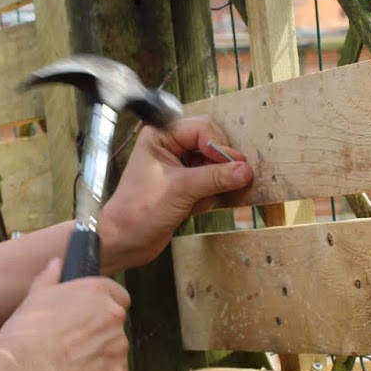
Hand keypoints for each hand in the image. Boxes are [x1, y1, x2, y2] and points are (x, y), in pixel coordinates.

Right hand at [0, 259, 131, 370]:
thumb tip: (56, 264)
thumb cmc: (25, 332)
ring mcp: (119, 346)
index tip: (89, 319)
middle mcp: (114, 315)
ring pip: (114, 351)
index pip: (119, 296)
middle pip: (115, 326)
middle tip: (72, 346)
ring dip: (99, 357)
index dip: (104, 308)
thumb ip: (51, 278)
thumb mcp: (35, 297)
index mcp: (97, 292)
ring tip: (70, 366)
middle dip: (99, 335)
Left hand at [99, 116, 252, 271]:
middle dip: (218, 166)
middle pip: (211, 144)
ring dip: (214, 184)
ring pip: (214, 165)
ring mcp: (178, 166)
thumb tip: (244, 170)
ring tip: (199, 200)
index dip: (220, 147)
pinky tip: (195, 208)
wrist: (125, 241)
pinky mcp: (184, 185)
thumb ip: (215, 178)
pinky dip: (209, 195)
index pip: (203, 129)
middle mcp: (170, 146)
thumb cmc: (138, 212)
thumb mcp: (181, 190)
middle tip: (229, 181)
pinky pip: (210, 182)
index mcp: (161, 136)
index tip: (235, 167)